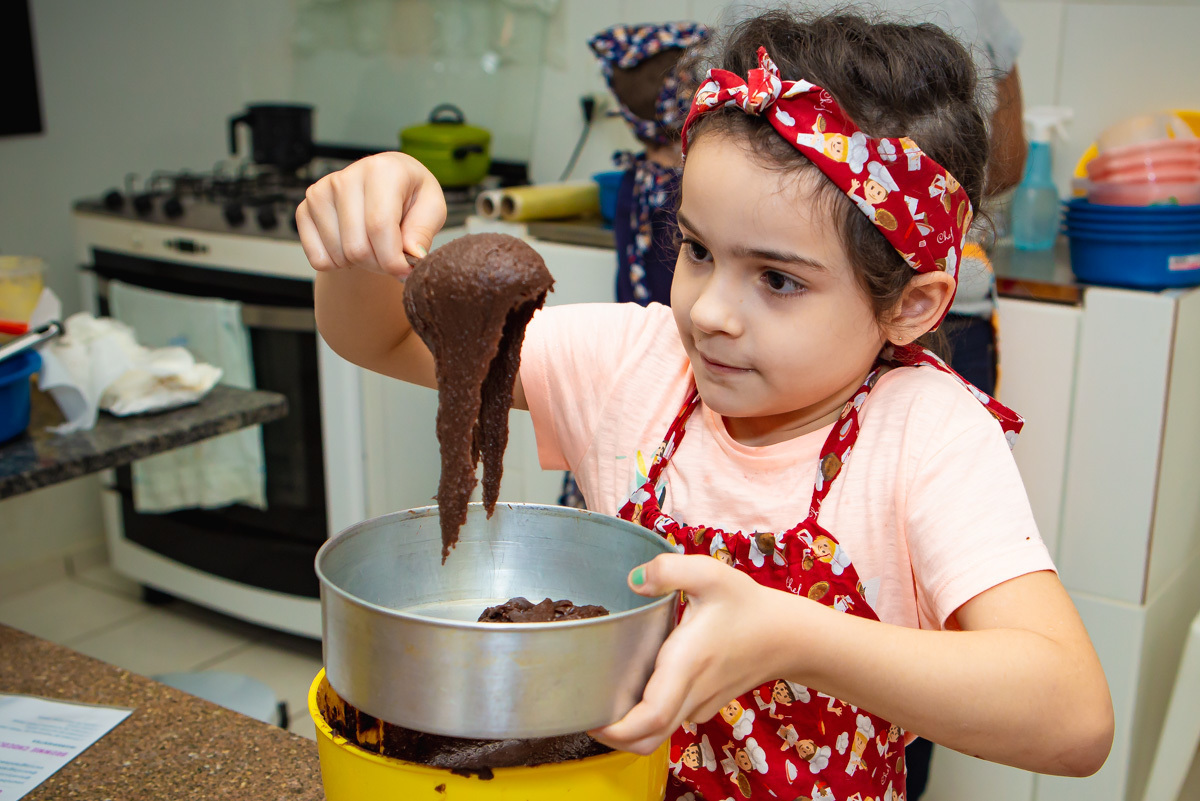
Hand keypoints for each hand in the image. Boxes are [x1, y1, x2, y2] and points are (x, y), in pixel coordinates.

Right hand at [296, 152, 446, 279]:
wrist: (384, 185)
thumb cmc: (410, 196)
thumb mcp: (432, 208)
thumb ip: (423, 232)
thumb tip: (413, 255)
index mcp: (382, 170)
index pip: (379, 226)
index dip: (394, 260)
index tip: (406, 271)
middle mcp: (346, 177)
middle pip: (357, 247)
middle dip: (380, 265)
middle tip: (392, 258)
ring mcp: (320, 192)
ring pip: (338, 256)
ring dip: (360, 264)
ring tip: (374, 247)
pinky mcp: (304, 209)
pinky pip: (318, 259)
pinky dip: (337, 265)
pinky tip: (352, 246)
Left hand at [589, 554, 795, 754]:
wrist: (788, 635)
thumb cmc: (748, 605)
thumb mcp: (710, 574)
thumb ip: (669, 570)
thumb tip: (632, 580)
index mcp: (687, 666)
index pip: (649, 718)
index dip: (615, 730)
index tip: (589, 719)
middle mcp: (691, 694)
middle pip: (646, 739)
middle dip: (611, 737)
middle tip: (583, 711)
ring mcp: (700, 704)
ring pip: (657, 733)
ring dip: (628, 726)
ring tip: (602, 695)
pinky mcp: (705, 704)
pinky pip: (671, 719)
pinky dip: (648, 714)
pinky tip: (636, 685)